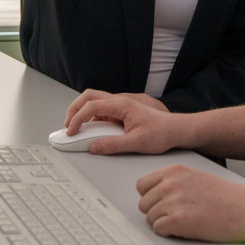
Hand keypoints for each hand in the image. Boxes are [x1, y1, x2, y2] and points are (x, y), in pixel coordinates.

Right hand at [64, 91, 184, 154]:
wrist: (176, 130)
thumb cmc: (162, 133)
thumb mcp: (137, 143)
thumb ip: (113, 145)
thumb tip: (93, 147)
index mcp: (123, 105)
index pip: (92, 106)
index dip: (77, 118)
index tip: (71, 132)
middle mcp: (120, 102)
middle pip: (89, 97)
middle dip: (74, 109)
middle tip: (68, 126)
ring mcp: (120, 107)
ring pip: (94, 102)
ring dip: (81, 113)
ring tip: (75, 129)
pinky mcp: (121, 113)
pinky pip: (101, 112)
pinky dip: (91, 119)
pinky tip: (90, 132)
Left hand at [136, 164, 244, 241]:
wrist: (244, 209)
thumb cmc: (225, 197)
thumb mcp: (195, 178)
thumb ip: (173, 182)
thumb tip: (153, 195)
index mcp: (173, 171)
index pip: (142, 185)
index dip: (151, 197)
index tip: (161, 203)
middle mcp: (170, 184)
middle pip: (143, 204)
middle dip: (156, 212)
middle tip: (177, 215)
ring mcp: (172, 201)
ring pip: (150, 219)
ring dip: (164, 223)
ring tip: (185, 221)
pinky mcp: (177, 220)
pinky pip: (158, 230)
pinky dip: (169, 233)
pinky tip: (186, 228)